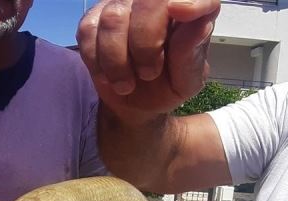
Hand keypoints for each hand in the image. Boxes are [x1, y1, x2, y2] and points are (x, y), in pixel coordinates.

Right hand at [77, 0, 219, 120]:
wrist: (135, 102)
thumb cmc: (167, 86)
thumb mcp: (186, 81)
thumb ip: (191, 53)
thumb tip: (199, 22)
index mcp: (189, 11)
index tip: (182, 12)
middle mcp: (155, 1)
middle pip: (148, 0)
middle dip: (145, 43)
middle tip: (149, 74)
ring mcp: (122, 5)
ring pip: (113, 18)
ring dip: (117, 61)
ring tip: (126, 84)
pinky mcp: (94, 18)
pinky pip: (88, 31)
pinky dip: (97, 62)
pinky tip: (108, 75)